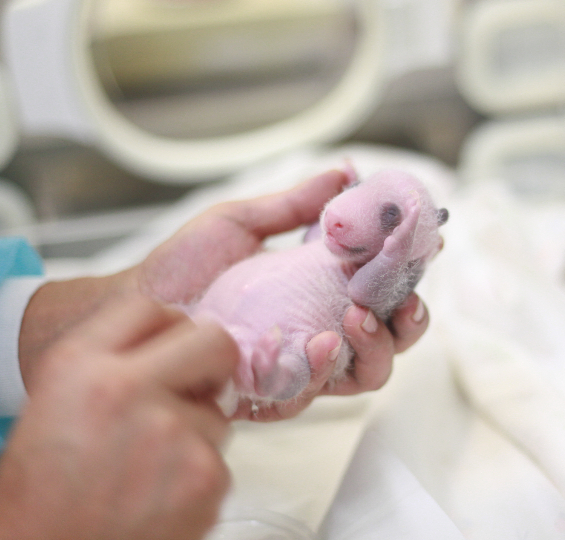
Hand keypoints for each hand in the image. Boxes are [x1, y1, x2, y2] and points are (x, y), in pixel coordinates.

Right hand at [0, 294, 237, 539]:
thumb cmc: (40, 494)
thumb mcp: (51, 403)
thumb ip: (108, 362)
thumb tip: (171, 343)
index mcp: (81, 365)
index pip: (150, 308)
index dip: (168, 328)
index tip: (172, 347)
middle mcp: (128, 388)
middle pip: (213, 341)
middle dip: (212, 363)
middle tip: (199, 386)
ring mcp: (172, 432)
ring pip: (218, 413)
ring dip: (196, 434)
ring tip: (151, 467)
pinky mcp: (205, 476)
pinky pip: (220, 462)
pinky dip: (199, 479)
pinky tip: (160, 495)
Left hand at [17, 169, 429, 420]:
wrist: (136, 305)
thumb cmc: (184, 267)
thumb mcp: (242, 222)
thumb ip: (295, 204)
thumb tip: (345, 171)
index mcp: (320, 290)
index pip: (382, 287)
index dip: (410, 270)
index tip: (428, 243)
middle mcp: (320, 330)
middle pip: (391, 338)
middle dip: (410, 319)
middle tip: (405, 296)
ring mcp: (300, 364)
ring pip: (367, 373)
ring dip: (378, 345)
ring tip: (359, 316)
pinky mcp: (273, 392)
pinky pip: (315, 392)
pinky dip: (326, 371)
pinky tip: (322, 345)